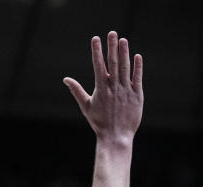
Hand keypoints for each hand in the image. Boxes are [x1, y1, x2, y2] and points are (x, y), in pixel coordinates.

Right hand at [64, 31, 143, 145]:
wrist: (116, 137)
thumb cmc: (100, 123)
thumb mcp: (86, 106)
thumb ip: (77, 90)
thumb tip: (65, 79)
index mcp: (101, 88)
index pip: (98, 65)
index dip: (96, 51)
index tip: (95, 38)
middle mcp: (114, 87)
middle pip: (113, 62)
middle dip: (112, 46)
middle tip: (112, 33)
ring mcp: (126, 91)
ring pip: (125, 68)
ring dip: (124, 53)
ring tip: (123, 40)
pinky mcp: (137, 96)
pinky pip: (138, 79)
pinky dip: (137, 68)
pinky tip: (137, 57)